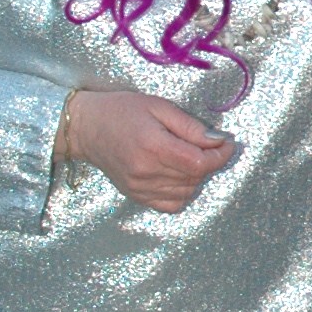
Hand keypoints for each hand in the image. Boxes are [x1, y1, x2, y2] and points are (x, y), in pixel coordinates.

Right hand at [64, 88, 235, 211]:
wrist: (86, 128)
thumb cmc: (121, 110)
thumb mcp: (158, 106)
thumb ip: (190, 126)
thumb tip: (218, 141)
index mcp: (153, 147)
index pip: (199, 163)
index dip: (220, 155)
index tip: (226, 143)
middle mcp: (147, 172)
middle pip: (195, 177)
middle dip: (209, 161)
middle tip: (208, 144)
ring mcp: (140, 188)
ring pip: (187, 192)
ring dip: (196, 176)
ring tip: (188, 156)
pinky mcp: (136, 196)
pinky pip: (171, 205)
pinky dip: (182, 192)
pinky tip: (178, 175)